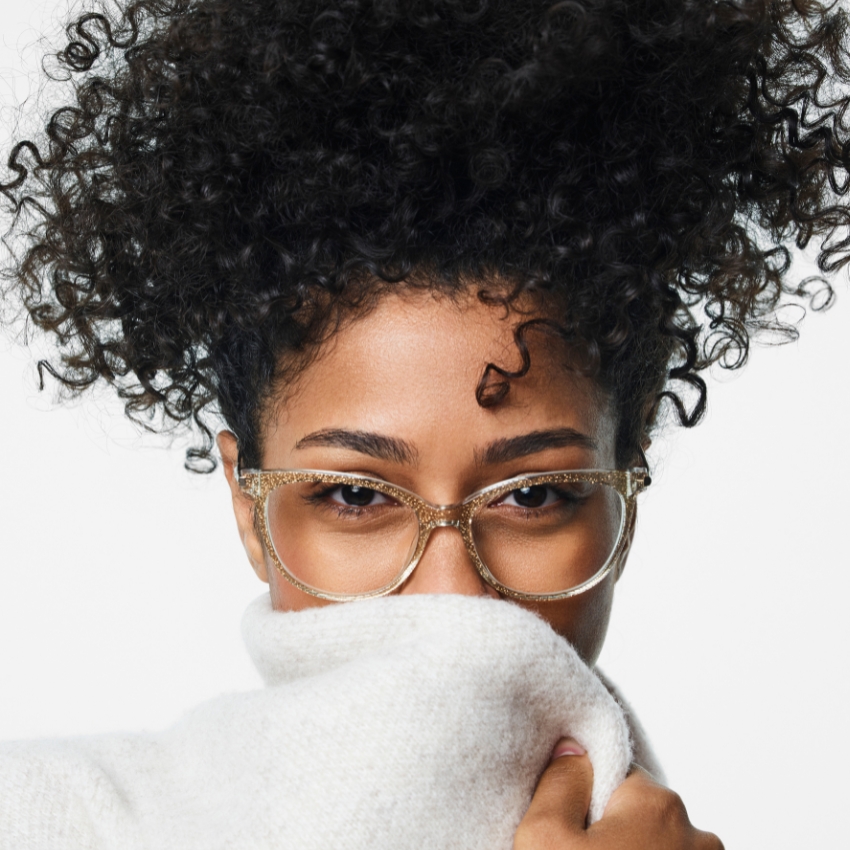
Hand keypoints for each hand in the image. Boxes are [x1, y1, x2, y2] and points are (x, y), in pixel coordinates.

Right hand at [514, 738, 723, 849]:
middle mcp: (700, 835)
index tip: (569, 834)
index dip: (584, 801)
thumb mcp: (544, 838)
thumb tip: (573, 748)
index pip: (614, 775)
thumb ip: (558, 782)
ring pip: (659, 849)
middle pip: (639, 814)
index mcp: (658, 802)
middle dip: (614, 833)